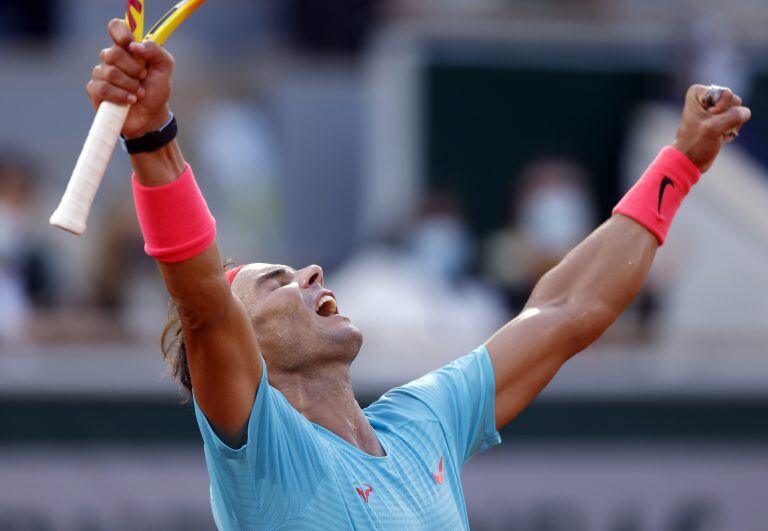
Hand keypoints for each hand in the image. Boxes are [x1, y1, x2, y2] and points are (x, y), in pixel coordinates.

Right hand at [86, 19, 174, 138]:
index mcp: (127, 48)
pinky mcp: (95, 91)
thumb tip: (135, 45)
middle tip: (143, 78)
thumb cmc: (156, 90)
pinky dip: (121, 96)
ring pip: (110, 73)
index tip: (129, 44)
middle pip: (114, 53)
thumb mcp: (164, 68)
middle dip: (134, 69)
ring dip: (130, 86)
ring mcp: (101, 74)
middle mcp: (111, 58)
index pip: (115, 27)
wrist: (151, 116)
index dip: (120, 32)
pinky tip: (130, 101)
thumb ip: (155, 51)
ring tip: (139, 93)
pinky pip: (103, 89)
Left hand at [672, 84, 750, 172]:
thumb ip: (733, 116)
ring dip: (730, 125)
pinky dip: (731, 129)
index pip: (726, 94)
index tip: (705, 120)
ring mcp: (714, 107)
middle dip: (726, 117)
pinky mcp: (720, 117)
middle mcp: (706, 96)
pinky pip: (737, 119)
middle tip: (711, 128)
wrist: (690, 160)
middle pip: (734, 101)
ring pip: (738, 110)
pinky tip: (720, 136)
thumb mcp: (714, 128)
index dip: (720, 110)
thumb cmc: (695, 144)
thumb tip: (745, 112)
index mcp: (698, 93)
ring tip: (715, 133)